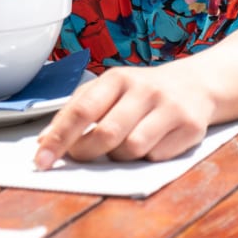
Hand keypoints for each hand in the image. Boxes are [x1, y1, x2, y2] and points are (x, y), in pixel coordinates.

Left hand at [33, 63, 214, 168]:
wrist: (196, 84)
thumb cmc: (141, 92)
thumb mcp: (109, 90)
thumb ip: (77, 111)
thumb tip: (45, 141)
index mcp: (117, 78)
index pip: (81, 110)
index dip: (58, 137)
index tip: (41, 159)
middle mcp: (144, 89)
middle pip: (106, 134)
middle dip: (87, 152)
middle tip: (81, 156)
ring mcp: (169, 108)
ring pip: (132, 149)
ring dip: (119, 157)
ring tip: (122, 145)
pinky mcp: (190, 128)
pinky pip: (157, 157)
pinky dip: (146, 158)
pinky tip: (151, 143)